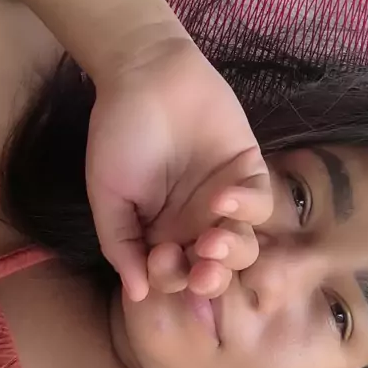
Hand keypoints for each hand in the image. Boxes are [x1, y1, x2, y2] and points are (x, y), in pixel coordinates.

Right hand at [86, 38, 271, 300]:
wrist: (144, 73)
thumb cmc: (119, 134)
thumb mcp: (108, 194)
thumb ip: (121, 244)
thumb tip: (136, 294)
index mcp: (161, 236)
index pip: (175, 276)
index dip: (173, 281)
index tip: (161, 265)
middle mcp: (196, 226)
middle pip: (215, 269)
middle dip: (211, 279)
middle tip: (203, 274)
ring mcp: (225, 202)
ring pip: (244, 245)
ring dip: (231, 252)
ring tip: (212, 241)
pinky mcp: (249, 172)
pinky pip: (260, 203)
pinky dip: (245, 207)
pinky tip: (221, 197)